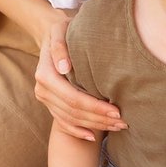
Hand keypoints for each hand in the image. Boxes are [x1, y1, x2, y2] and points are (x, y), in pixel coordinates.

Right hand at [33, 13, 125, 140]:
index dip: (94, 106)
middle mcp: (42, 90)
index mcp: (45, 75)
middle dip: (99, 119)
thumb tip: (64, 68)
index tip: (116, 110)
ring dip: (94, 125)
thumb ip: (60, 47)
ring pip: (70, 119)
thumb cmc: (63, 30)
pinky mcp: (50, 104)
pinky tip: (93, 137)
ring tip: (117, 126)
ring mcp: (45, 99)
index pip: (72, 97)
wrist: (52, 35)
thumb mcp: (60, 30)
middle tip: (123, 122)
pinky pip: (62, 123)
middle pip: (73, 111)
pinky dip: (77, 131)